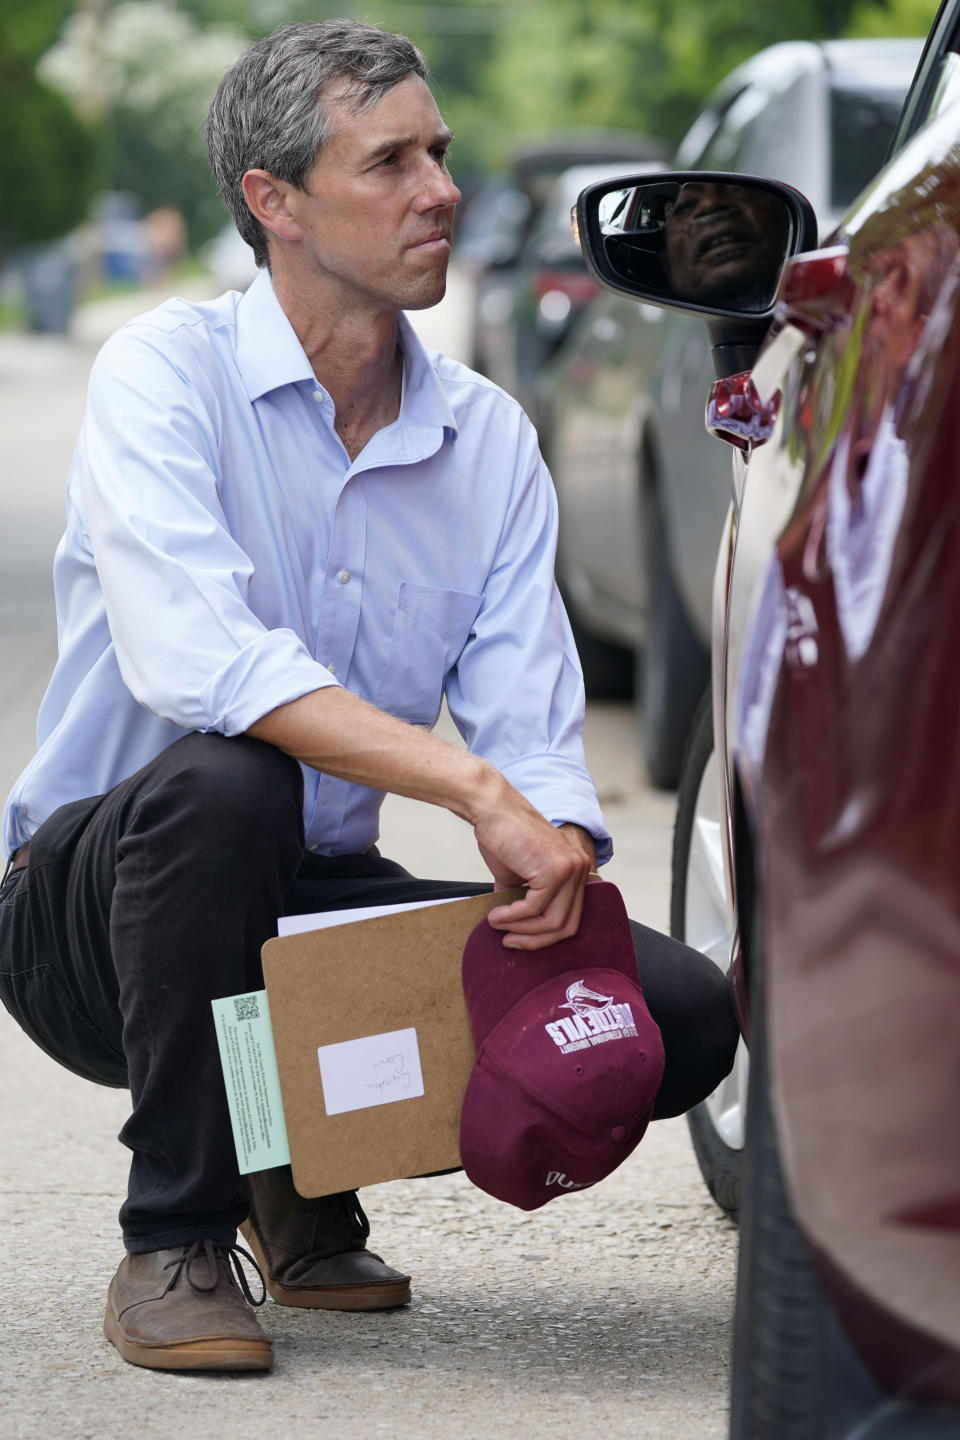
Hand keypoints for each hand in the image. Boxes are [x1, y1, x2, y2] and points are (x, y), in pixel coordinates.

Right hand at [474, 799, 595, 949]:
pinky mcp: (554, 869)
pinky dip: (513, 917)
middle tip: (509, 942)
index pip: (571, 917)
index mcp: (576, 870)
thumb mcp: (517, 877)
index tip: (518, 940)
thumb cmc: (503, 837)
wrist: (493, 809)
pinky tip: (497, 915)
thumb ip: (523, 901)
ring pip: (553, 922)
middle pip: (567, 925)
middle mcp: (581, 869)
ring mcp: (571, 869)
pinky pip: (535, 908)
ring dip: (521, 930)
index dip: (545, 936)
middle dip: (535, 940)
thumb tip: (513, 931)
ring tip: (496, 925)